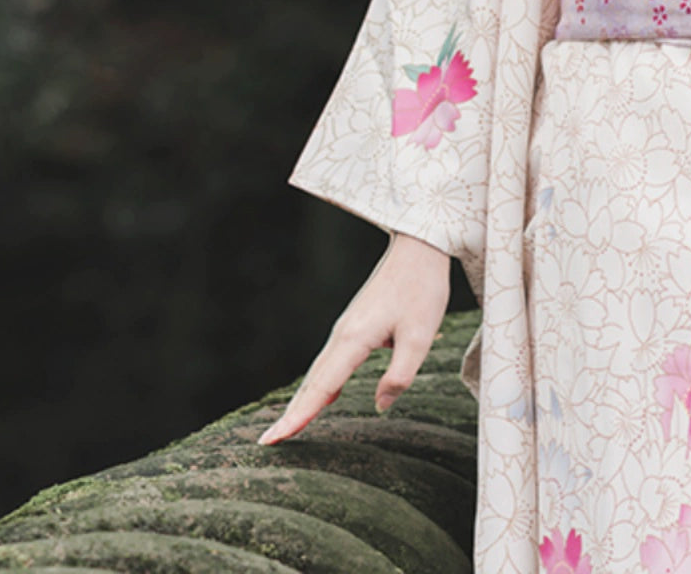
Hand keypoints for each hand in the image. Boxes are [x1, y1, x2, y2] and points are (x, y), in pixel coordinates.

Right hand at [257, 232, 450, 443]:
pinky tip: (325, 397)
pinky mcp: (355, 324)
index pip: (321, 387)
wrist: (418, 248)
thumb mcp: (420, 336)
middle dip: (292, 413)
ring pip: (320, 371)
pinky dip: (321, 382)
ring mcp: (346, 328)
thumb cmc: (421, 289)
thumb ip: (400, 375)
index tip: (273, 439)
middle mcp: (342, 334)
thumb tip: (380, 405)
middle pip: (312, 382)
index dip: (299, 416)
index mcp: (354, 339)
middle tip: (269, 441)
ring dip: (304, 399)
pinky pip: (331, 360)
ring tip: (289, 426)